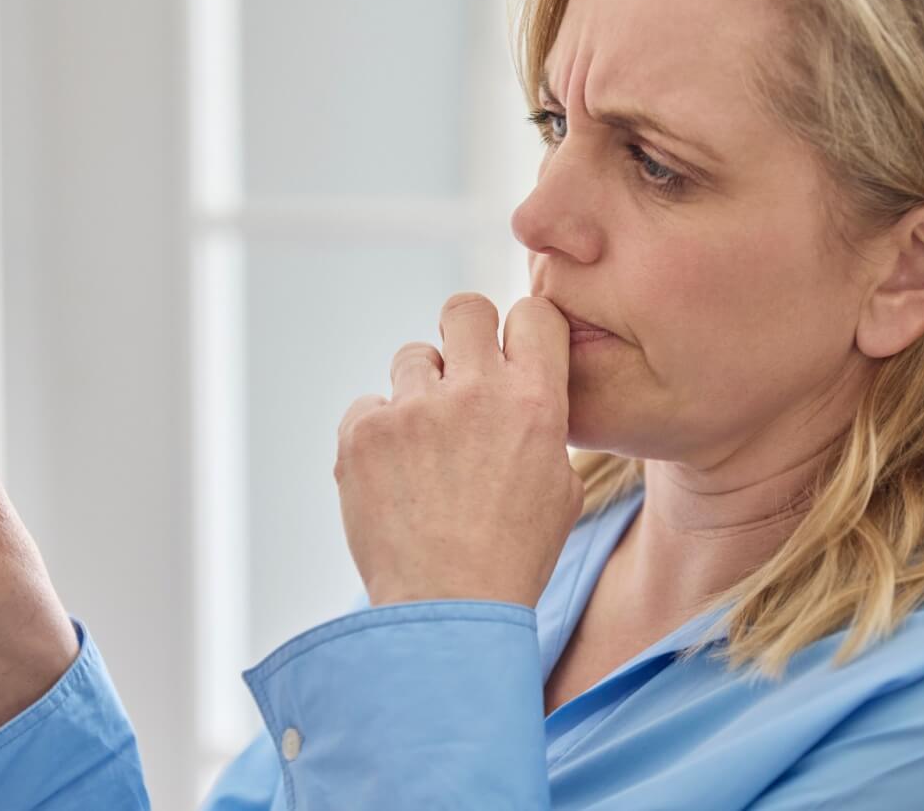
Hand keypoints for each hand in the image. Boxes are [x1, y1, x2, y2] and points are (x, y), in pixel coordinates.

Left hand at [336, 293, 581, 608]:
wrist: (448, 614)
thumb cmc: (512, 558)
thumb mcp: (561, 489)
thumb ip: (544, 426)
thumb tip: (527, 393)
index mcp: (535, 401)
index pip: (534, 312)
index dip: (524, 331)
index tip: (513, 355)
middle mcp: (474, 392)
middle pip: (464, 308)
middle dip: (465, 335)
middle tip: (461, 378)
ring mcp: (412, 410)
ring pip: (413, 357)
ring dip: (420, 393)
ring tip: (426, 451)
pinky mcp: (362, 433)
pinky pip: (369, 405)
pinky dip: (379, 435)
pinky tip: (395, 479)